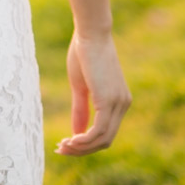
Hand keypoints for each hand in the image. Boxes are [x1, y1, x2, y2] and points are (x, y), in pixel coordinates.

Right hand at [56, 29, 129, 154]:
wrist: (90, 34)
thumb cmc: (84, 53)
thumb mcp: (80, 86)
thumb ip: (81, 110)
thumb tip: (76, 133)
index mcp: (119, 101)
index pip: (106, 133)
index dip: (86, 144)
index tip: (65, 144)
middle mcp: (123, 105)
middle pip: (105, 141)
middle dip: (82, 150)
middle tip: (60, 149)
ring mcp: (118, 104)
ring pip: (102, 139)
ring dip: (81, 147)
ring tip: (62, 146)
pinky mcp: (109, 101)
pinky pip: (98, 131)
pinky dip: (84, 140)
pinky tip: (70, 140)